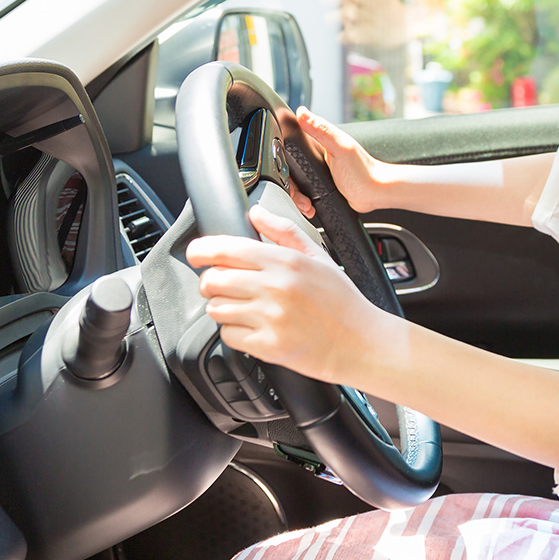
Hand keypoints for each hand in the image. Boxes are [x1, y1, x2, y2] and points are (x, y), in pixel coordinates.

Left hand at [186, 205, 388, 384]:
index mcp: (286, 262)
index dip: (201, 250)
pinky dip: (235, 332)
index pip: (225, 249)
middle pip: (212, 280)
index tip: (196, 254)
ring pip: (216, 309)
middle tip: (226, 285)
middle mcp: (275, 288)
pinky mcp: (267, 346)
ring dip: (223, 308)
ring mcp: (270, 319)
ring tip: (245, 308)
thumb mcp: (318, 257)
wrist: (361, 342)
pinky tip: (255, 327)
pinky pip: (228, 336)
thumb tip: (256, 213)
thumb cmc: (342, 301)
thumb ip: (284, 232)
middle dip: (211, 282)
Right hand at [288, 106, 388, 217]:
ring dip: (297, 197)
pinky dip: (303, 202)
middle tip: (299, 196)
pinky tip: (309, 207)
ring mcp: (318, 173)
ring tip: (306, 205)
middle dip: (290, 186)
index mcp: (319, 143)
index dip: (281, 161)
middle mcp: (317, 157)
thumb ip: (321, 130)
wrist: (375, 194)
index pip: (290, 148)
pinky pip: (304, 194)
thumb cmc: (364, 171)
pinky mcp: (320, 187)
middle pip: (290, 170)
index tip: (285, 175)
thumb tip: (302, 112)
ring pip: (295, 184)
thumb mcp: (340, 148)